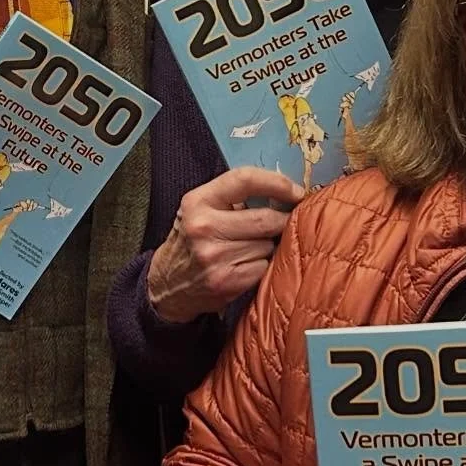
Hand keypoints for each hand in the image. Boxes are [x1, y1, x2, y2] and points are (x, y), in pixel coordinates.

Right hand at [146, 167, 303, 322]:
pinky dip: (262, 265)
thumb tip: (284, 192)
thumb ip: (234, 197)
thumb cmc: (191, 241)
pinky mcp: (226, 281)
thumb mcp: (200, 210)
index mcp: (197, 201)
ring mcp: (214, 256)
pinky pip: (264, 266)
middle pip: (266, 218)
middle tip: (284, 223)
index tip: (297, 192)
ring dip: (268, 245)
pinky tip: (246, 265)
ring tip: (251, 247)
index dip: (278, 183)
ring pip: (268, 244)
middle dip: (282, 221)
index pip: (244, 179)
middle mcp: (203, 227)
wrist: (167, 285)